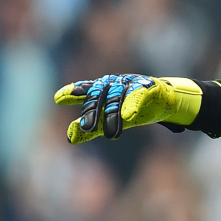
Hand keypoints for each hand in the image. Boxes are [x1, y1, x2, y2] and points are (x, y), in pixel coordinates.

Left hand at [54, 73, 201, 142]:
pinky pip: (139, 95)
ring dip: (113, 116)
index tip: (58, 98)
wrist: (162, 100)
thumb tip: (70, 137)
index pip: (85, 90)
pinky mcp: (149, 87)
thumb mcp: (110, 120)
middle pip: (98, 95)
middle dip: (92, 111)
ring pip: (117, 98)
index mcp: (102, 89)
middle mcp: (114, 83)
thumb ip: (91, 129)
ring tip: (110, 134)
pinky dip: (133, 105)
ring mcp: (131, 83)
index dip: (73, 93)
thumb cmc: (130, 109)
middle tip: (87, 128)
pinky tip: (129, 116)